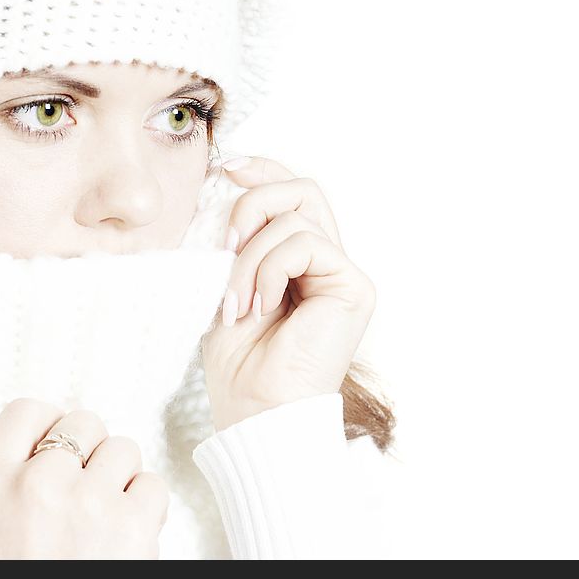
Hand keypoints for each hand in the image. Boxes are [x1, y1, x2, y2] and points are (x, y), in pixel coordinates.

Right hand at [0, 398, 168, 558]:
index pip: (25, 412)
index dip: (49, 419)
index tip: (57, 434)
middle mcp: (40, 483)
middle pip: (84, 423)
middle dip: (90, 449)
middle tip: (87, 481)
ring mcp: (89, 500)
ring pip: (124, 448)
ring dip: (121, 476)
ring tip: (107, 511)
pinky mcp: (132, 523)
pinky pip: (152, 484)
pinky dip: (147, 504)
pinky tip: (129, 528)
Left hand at [201, 156, 375, 431]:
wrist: (256, 411)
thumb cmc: (239, 362)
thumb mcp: (225, 286)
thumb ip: (235, 242)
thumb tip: (224, 187)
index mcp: (298, 262)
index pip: (292, 195)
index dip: (263, 170)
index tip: (224, 167)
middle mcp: (327, 263)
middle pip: (304, 189)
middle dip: (254, 203)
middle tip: (225, 244)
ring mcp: (343, 274)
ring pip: (297, 217)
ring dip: (250, 256)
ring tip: (235, 301)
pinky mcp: (354, 287)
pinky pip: (306, 244)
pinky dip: (269, 268)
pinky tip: (259, 305)